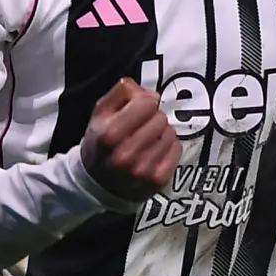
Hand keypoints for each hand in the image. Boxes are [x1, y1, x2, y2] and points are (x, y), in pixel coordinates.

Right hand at [80, 78, 179, 202]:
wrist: (98, 183)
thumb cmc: (101, 143)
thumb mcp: (101, 113)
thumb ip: (122, 92)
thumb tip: (150, 94)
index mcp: (109, 134)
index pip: (146, 103)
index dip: (144, 101)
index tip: (139, 108)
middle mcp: (125, 155)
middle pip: (160, 118)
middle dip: (152, 118)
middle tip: (141, 127)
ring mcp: (143, 170)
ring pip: (170, 133)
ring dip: (161, 133)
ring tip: (147, 140)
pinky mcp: (158, 180)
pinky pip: (177, 149)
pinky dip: (169, 147)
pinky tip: (155, 151)